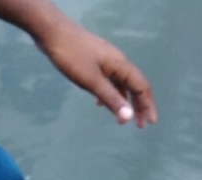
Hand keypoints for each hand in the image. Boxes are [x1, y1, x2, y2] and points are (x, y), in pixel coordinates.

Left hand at [36, 16, 156, 126]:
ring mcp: (106, 60)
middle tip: (140, 125)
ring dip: (124, 101)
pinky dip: (110, 93)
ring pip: (122, 83)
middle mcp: (117, 61)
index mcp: (120, 65)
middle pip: (134, 85)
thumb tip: (129, 117)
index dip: (147, 105)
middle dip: (139, 105)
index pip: (141, 87)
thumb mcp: (92, 81)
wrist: (51, 31)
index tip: (150, 123)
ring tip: (122, 118)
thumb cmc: (71, 55)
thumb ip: (111, 99)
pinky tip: (100, 103)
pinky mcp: (95, 61)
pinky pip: (109, 79)